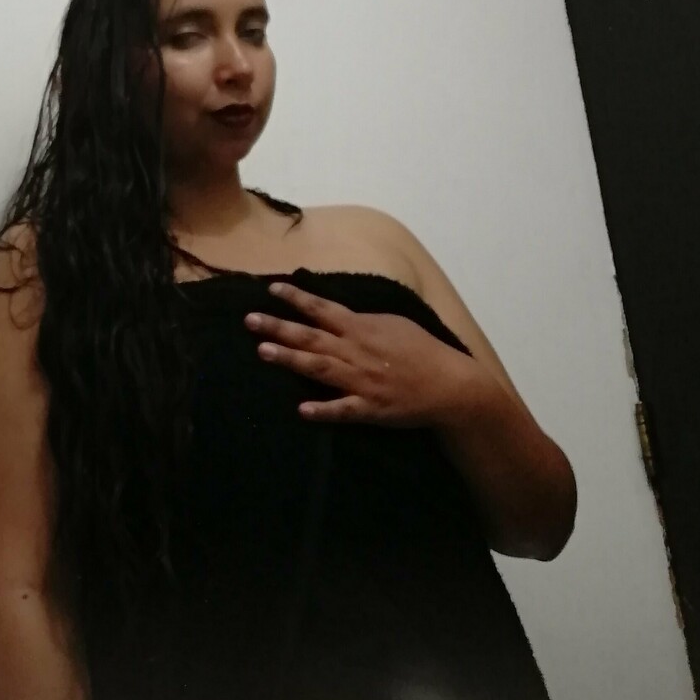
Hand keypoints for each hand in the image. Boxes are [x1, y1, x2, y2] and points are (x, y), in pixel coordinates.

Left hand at [244, 280, 480, 425]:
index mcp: (362, 328)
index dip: (296, 299)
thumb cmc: (422, 350)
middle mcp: (357, 351)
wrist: (450, 384)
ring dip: (290, 360)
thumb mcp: (394, 324)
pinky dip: (323, 410)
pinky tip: (301, 410)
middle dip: (279, 327)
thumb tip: (335, 312)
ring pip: (319, 368)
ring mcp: (362, 381)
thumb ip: (362, 320)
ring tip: (262, 352)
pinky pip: (343, 409)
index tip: (271, 289)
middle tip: (249, 320)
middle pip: (312, 337)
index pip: (323, 309)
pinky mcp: (370, 408)